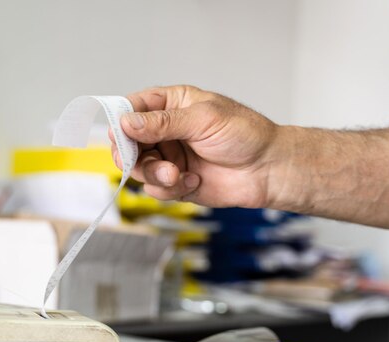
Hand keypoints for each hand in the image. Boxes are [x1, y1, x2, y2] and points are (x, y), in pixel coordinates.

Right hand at [111, 85, 279, 207]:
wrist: (268, 170)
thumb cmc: (245, 134)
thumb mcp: (203, 119)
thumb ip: (162, 122)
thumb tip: (126, 122)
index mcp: (172, 105)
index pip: (133, 108)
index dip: (121, 120)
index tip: (120, 133)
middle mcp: (166, 131)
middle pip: (128, 142)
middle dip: (131, 155)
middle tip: (136, 161)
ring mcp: (169, 157)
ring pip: (139, 168)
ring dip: (154, 174)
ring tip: (176, 175)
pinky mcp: (176, 182)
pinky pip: (156, 189)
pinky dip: (170, 189)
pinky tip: (194, 181)